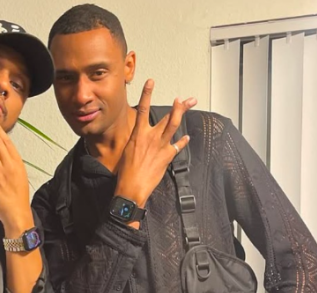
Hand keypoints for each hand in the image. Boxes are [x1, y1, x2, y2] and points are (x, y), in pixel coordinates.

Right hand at [115, 79, 196, 206]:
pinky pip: (178, 146)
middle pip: (167, 116)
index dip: (147, 94)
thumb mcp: (126, 152)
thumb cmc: (125, 172)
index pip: (142, 109)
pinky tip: (187, 138)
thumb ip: (135, 142)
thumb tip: (139, 140)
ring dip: (183, 114)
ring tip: (190, 106)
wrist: (132, 187)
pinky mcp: (167, 156)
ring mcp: (161, 146)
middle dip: (179, 106)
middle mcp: (151, 137)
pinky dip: (183, 142)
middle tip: (187, 99)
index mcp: (138, 134)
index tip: (151, 82)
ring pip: (174, 126)